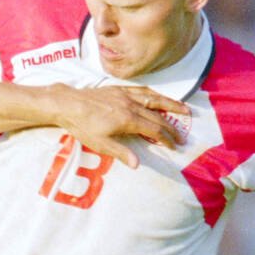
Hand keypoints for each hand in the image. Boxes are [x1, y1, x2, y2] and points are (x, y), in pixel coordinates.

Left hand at [50, 83, 189, 168]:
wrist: (69, 104)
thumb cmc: (83, 126)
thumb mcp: (100, 144)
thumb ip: (121, 153)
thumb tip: (137, 164)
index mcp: (129, 120)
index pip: (154, 130)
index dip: (166, 139)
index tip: (174, 147)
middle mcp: (131, 105)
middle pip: (158, 116)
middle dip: (173, 127)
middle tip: (184, 136)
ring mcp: (126, 95)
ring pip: (154, 99)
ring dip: (171, 105)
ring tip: (185, 110)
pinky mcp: (119, 89)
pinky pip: (142, 90)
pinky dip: (154, 95)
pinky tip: (158, 97)